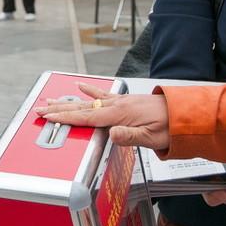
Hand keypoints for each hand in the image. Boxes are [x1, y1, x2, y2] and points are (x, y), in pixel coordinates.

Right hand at [36, 84, 169, 150]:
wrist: (185, 115)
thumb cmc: (171, 128)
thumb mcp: (152, 138)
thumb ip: (130, 137)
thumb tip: (112, 134)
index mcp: (120, 115)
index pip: (87, 118)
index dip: (65, 118)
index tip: (47, 117)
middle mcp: (118, 106)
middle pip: (82, 108)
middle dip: (59, 109)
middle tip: (39, 109)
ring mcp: (121, 102)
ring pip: (89, 101)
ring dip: (69, 102)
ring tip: (52, 100)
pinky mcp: (127, 101)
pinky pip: (103, 95)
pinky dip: (90, 91)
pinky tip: (81, 87)